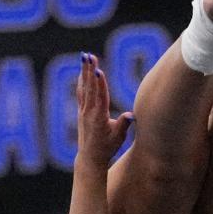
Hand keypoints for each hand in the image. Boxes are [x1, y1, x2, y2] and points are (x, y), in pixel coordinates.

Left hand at [75, 53, 132, 170]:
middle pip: (90, 87)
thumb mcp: (118, 138)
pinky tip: (81, 72)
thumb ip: (124, 124)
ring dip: (84, 71)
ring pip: (84, 87)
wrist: (90, 158)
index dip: (100, 83)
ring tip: (84, 57)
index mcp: (99, 117)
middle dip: (90, 70)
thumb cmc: (107, 148)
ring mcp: (83, 111)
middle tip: (89, 55)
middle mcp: (89, 112)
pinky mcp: (81, 112)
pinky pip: (81, 93)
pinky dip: (82, 81)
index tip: (98, 70)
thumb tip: (131, 115)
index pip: (100, 96)